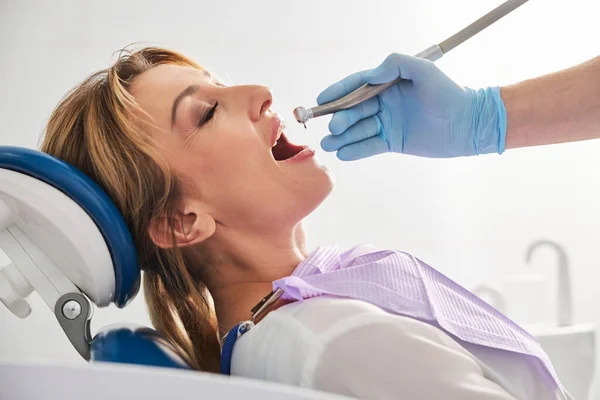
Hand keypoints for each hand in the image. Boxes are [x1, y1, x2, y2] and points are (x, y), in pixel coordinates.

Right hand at [318, 53, 506, 159]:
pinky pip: (370, 146)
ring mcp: (388, 123)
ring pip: (359, 130)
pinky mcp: (393, 142)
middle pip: (354, 110)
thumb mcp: (423, 70)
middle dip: (340, 119)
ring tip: (328, 144)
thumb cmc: (449, 93)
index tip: (321, 99)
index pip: (357, 86)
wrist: (469, 123)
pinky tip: (343, 154)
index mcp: (388, 84)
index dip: (338, 92)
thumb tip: (368, 77)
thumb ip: (395, 66)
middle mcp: (385, 103)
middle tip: (333, 128)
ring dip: (342, 137)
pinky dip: (356, 150)